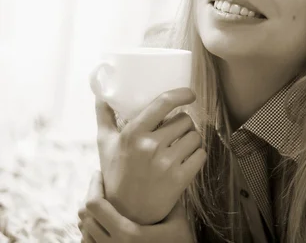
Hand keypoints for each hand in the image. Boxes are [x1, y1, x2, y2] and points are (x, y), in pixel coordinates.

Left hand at [78, 170, 195, 242]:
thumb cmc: (179, 242)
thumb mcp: (178, 220)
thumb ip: (168, 199)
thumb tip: (162, 173)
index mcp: (127, 234)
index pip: (95, 205)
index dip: (94, 185)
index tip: (100, 172)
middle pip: (84, 216)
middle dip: (90, 195)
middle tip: (101, 182)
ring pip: (83, 230)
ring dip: (90, 213)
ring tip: (102, 199)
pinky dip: (90, 229)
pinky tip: (103, 220)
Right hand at [95, 87, 206, 224]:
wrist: (126, 213)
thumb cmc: (116, 174)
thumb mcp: (105, 145)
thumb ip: (104, 117)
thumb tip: (102, 94)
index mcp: (133, 134)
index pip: (164, 103)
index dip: (181, 94)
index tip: (190, 94)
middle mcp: (150, 146)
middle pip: (185, 120)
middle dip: (183, 125)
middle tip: (175, 134)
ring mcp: (166, 163)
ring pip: (196, 137)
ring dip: (192, 140)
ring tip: (180, 148)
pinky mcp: (180, 179)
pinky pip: (201, 155)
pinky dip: (197, 156)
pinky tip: (186, 160)